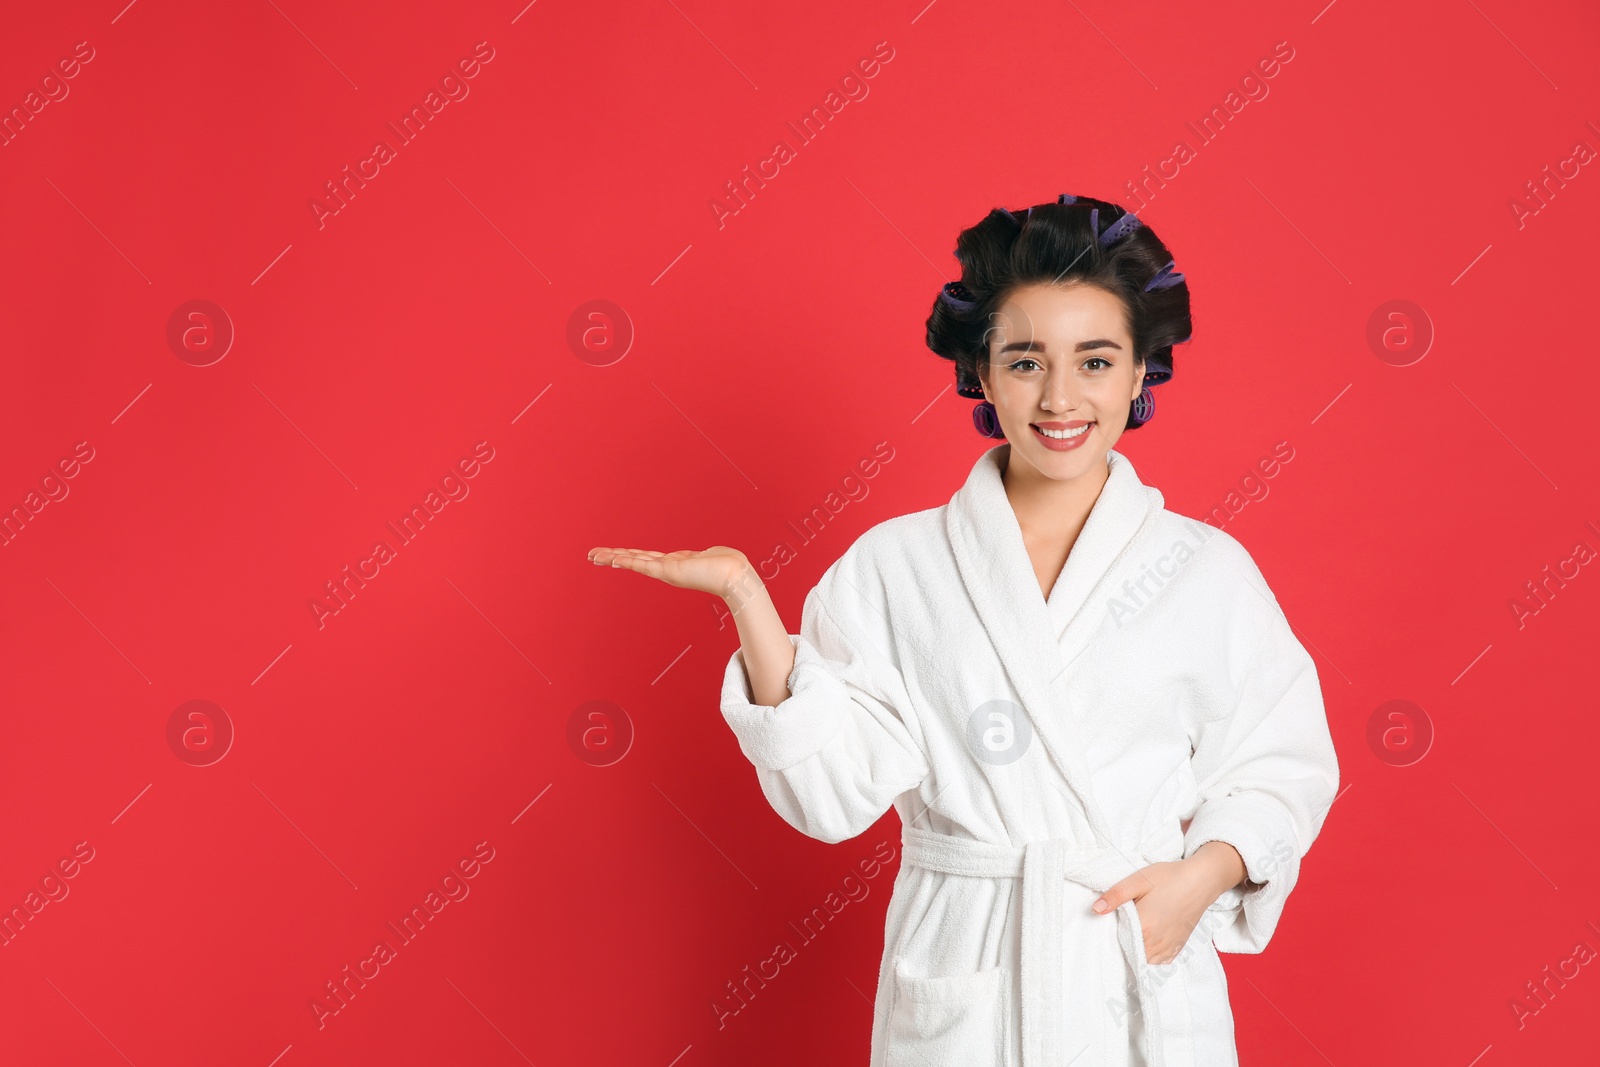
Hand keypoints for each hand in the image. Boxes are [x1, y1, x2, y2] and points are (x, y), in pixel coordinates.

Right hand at [587, 544, 753, 600]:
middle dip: (613, 557)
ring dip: (612, 558)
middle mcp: (667, 568)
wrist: (735, 576)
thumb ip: (706, 554)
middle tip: (593, 556)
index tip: (614, 554)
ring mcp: (666, 571)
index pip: (647, 558)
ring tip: (593, 556)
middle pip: (634, 559)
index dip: (629, 555)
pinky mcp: (668, 572)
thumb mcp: (713, 555)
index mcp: (676, 563)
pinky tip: (612, 559)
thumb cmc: (730, 566)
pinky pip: (643, 565)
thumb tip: (710, 553)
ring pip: (634, 561)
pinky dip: (627, 561)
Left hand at [1091, 844, 1244, 964]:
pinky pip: (1161, 961)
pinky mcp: (1179, 946)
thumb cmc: (1169, 877)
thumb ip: (1115, 896)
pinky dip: (1152, 955)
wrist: (1201, 880)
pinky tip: (1149, 941)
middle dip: (1124, 945)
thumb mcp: (1137, 881)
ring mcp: (1169, 947)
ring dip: (1138, 952)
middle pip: (1132, 954)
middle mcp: (1157, 943)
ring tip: (1134, 935)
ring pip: (1146, 960)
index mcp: (1144, 928)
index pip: (1119, 943)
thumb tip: (1095, 909)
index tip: (1108, 929)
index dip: (1112, 937)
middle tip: (1122, 929)